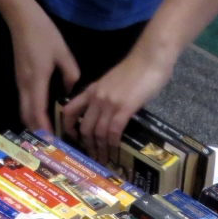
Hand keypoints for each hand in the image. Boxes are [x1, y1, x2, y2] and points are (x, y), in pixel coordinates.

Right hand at [7, 1, 79, 132]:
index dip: (45, 130)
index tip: (53, 143)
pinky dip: (32, 114)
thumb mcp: (63, 54)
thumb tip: (69, 91)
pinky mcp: (20, 79)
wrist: (21, 19)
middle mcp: (25, 86)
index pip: (39, 112)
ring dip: (34, 125)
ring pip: (24, 111)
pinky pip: (25, 103)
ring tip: (48, 137)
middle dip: (38, 133)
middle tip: (52, 146)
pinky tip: (42, 119)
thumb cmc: (44, 34)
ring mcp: (20, 83)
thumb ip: (70, 76)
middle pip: (28, 117)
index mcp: (37, 81)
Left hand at [59, 45, 176, 164]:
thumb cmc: (135, 68)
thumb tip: (107, 112)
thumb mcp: (112, 82)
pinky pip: (113, 130)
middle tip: (94, 157)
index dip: (68, 127)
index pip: (69, 110)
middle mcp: (96, 98)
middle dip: (88, 146)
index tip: (74, 139)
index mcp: (92, 90)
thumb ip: (106, 96)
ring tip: (104, 159)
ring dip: (101, 149)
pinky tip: (116, 149)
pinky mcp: (124, 108)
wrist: (149, 58)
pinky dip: (113, 143)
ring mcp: (109, 103)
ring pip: (98, 132)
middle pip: (84, 127)